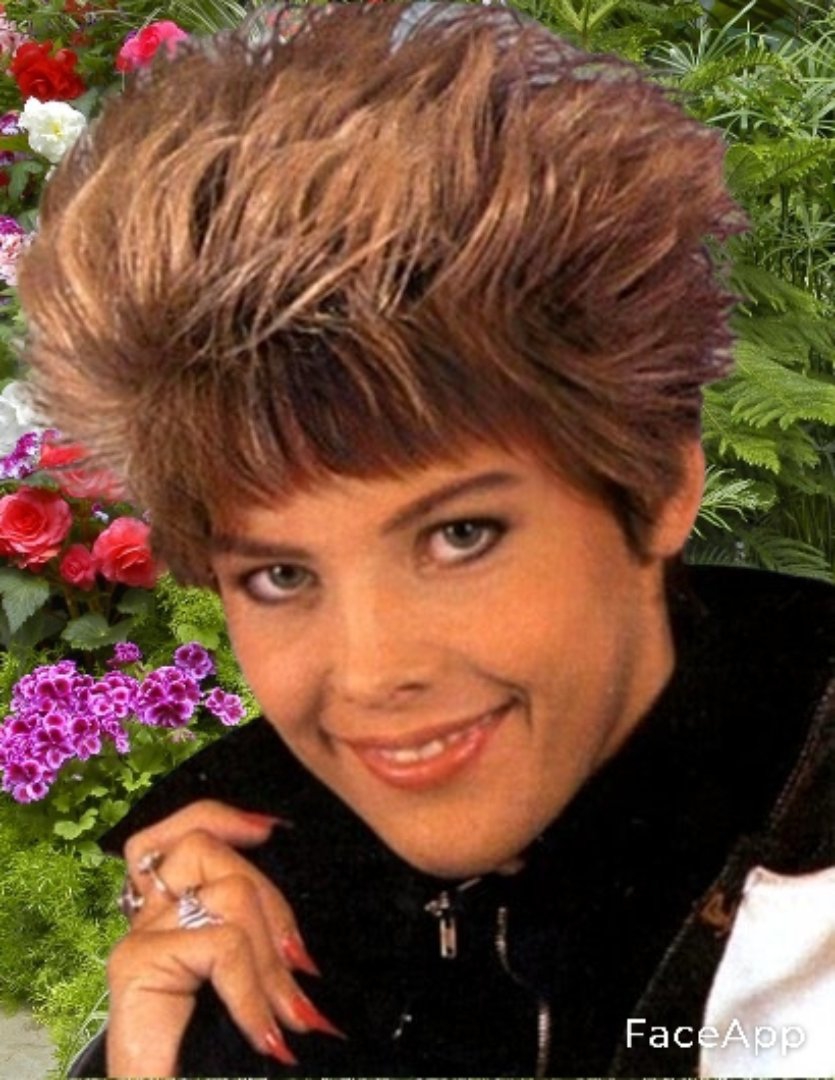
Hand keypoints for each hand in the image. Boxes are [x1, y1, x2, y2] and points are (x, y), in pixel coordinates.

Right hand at [106, 799, 340, 1075]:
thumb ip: (265, 951)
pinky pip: (221, 943)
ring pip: (227, 891)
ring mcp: (137, 940)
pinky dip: (253, 990)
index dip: (222, 817)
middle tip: (300, 974)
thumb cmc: (222, 1062)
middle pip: (209, 848)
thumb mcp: (254, 992)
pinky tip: (263, 1035)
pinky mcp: (135, 965)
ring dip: (271, 955)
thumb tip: (306, 948)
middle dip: (272, 902)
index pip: (179, 833)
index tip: (269, 829)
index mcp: (173, 918)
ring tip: (288, 1016)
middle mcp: (147, 920)